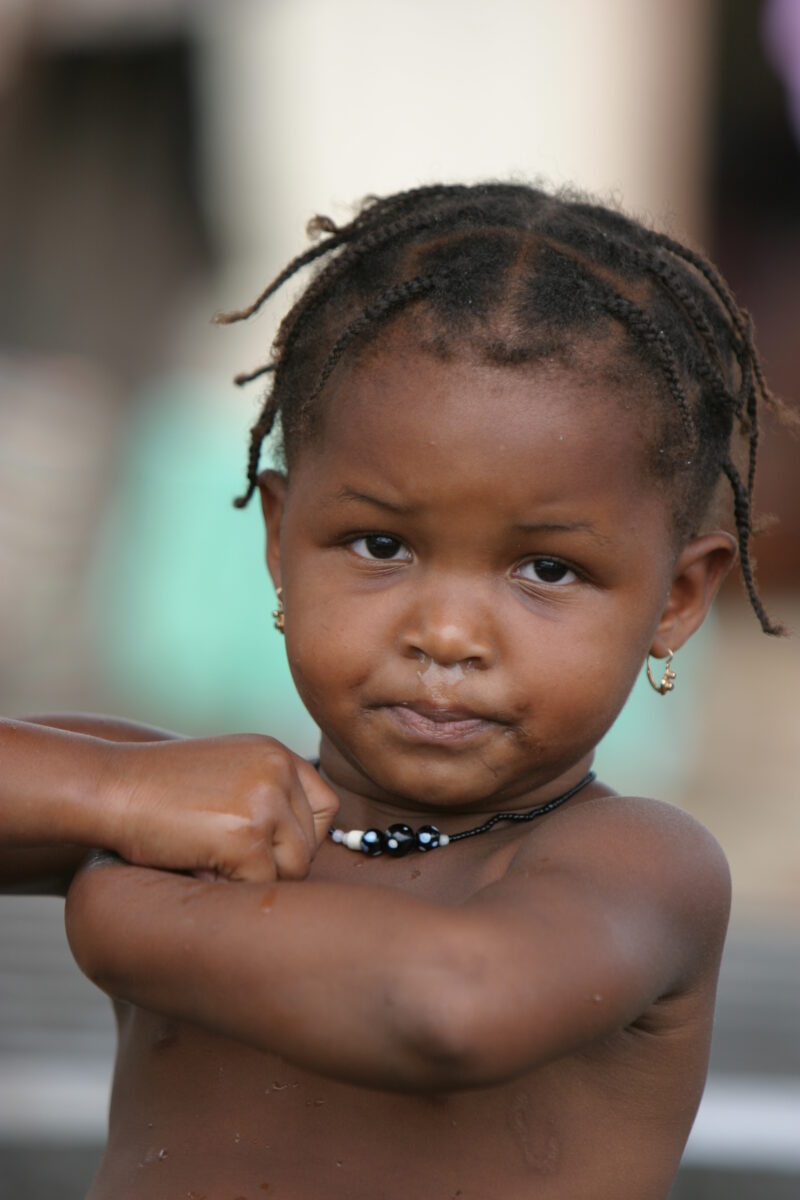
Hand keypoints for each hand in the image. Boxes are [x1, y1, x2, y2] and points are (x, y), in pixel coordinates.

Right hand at [101, 736, 337, 882]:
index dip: (301, 837)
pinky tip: (199, 866)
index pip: (326, 806)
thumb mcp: (227, 773)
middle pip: (311, 844)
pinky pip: (262, 886)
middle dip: (273, 863)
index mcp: (276, 753)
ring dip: (255, 878)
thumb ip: (268, 794)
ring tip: (211, 860)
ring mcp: (265, 802)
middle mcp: (279, 771)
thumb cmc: (159, 791)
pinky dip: (232, 889)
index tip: (269, 849)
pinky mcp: (247, 837)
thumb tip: (305, 853)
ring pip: (293, 869)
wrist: (110, 788)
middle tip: (225, 858)